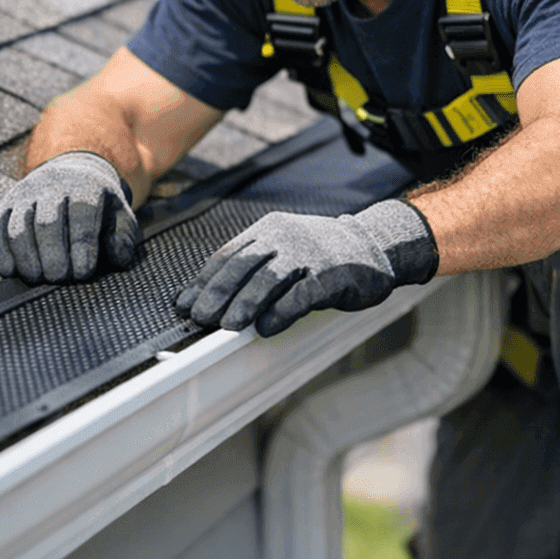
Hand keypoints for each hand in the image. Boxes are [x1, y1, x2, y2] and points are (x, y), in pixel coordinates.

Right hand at [0, 151, 139, 281]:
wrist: (72, 172)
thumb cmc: (98, 203)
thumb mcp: (120, 213)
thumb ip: (124, 237)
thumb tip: (118, 259)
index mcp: (85, 186)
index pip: (81, 214)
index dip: (81, 245)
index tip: (83, 272)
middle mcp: (51, 186)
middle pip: (47, 222)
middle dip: (52, 254)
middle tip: (59, 278)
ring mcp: (24, 194)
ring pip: (18, 226)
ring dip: (26, 256)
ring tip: (37, 277)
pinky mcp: (4, 205)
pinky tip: (10, 271)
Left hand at [176, 199, 437, 337]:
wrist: (374, 246)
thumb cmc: (322, 255)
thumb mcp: (284, 252)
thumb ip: (253, 270)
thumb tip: (210, 300)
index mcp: (269, 230)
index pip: (228, 255)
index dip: (204, 281)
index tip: (185, 304)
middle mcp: (285, 238)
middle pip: (242, 265)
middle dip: (217, 293)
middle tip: (200, 318)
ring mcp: (308, 255)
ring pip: (267, 278)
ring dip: (244, 304)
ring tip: (227, 327)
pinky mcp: (329, 275)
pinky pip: (300, 295)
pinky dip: (281, 312)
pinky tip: (267, 328)